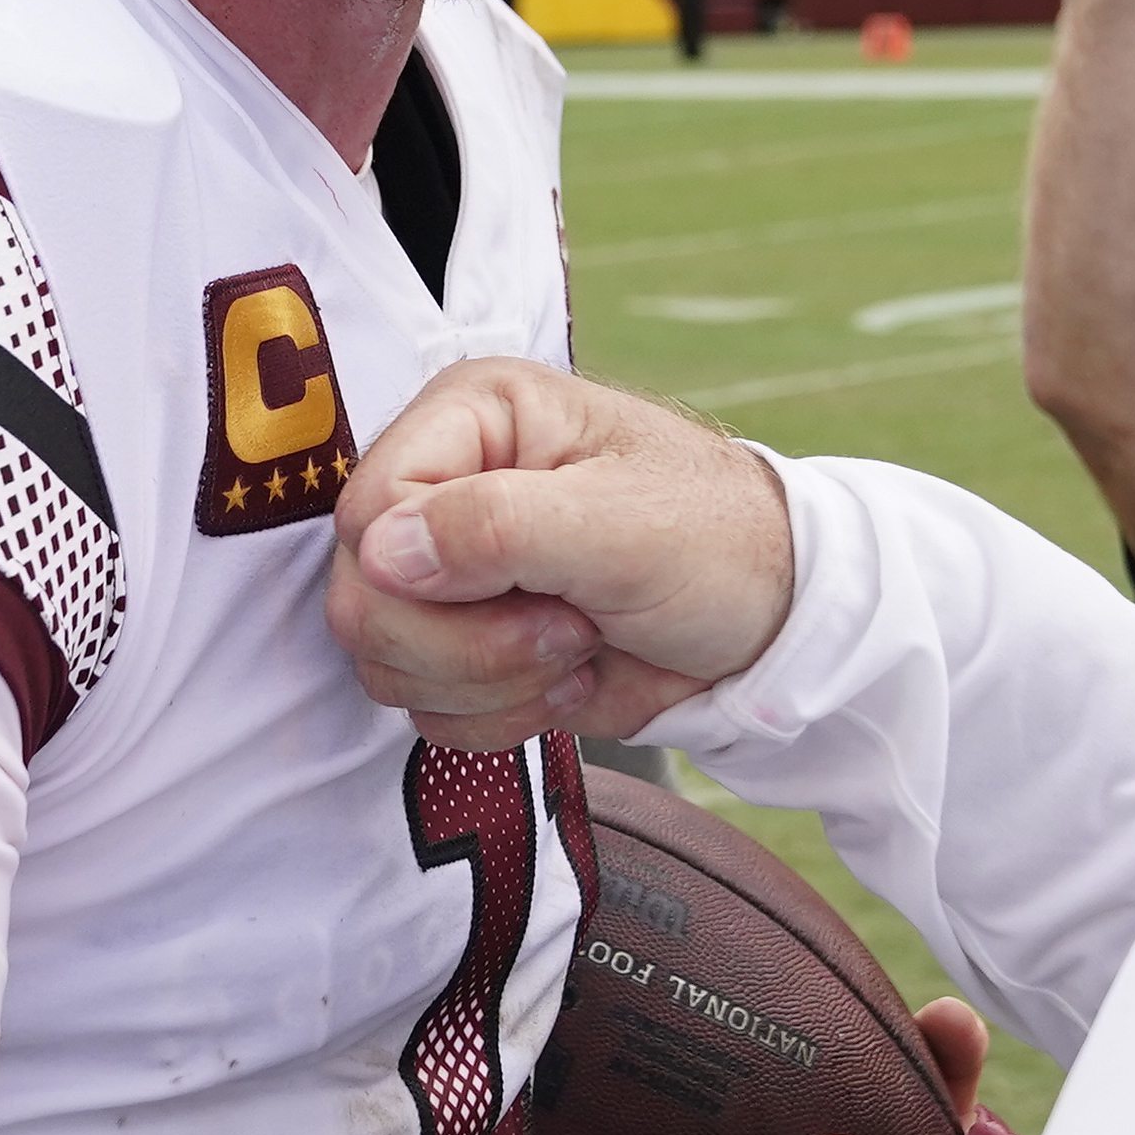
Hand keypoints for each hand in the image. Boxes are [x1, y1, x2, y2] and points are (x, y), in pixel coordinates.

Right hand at [327, 361, 794, 750]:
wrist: (772, 622)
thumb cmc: (718, 540)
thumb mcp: (622, 524)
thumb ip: (497, 527)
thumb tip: (379, 554)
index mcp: (473, 418)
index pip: (368, 510)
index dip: (425, 577)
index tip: (531, 593)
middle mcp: (445, 487)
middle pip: (362, 598)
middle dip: (469, 644)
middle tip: (570, 628)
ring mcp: (450, 573)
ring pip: (387, 662)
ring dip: (491, 683)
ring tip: (579, 646)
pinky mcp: (467, 646)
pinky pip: (426, 708)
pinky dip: (501, 717)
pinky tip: (571, 679)